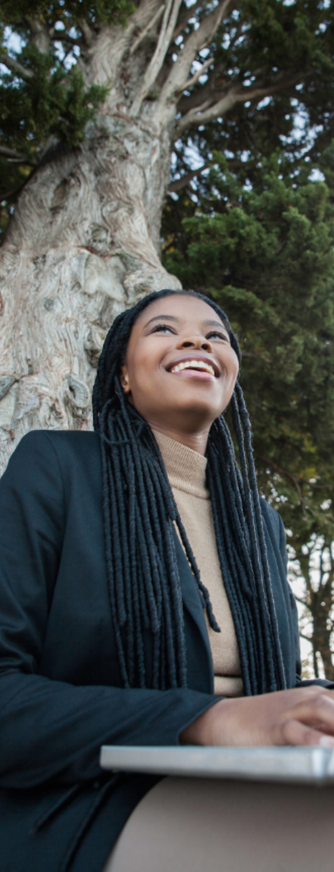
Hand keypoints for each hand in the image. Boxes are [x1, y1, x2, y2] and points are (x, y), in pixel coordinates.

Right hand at [180, 686, 333, 746]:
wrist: (222, 720)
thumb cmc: (266, 724)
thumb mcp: (301, 723)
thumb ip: (324, 729)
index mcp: (317, 697)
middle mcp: (308, 699)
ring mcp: (290, 711)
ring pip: (324, 710)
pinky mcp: (272, 728)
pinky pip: (296, 732)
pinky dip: (314, 740)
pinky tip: (326, 750)